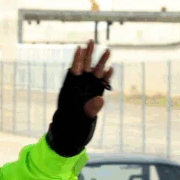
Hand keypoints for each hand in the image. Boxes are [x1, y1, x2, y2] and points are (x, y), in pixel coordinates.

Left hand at [46, 40, 113, 156]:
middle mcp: (78, 89)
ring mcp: (87, 91)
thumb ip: (89, 111)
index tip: (78, 48)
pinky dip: (106, 78)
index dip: (76, 60)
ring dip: (101, 63)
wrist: (71, 137)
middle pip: (83, 68)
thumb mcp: (78, 121)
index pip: (73, 72)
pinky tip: (111, 70)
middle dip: (88, 55)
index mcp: (69, 91)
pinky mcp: (95, 96)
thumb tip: (100, 100)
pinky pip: (101, 85)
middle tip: (91, 41)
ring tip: (108, 50)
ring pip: (94, 74)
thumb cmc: (69, 129)